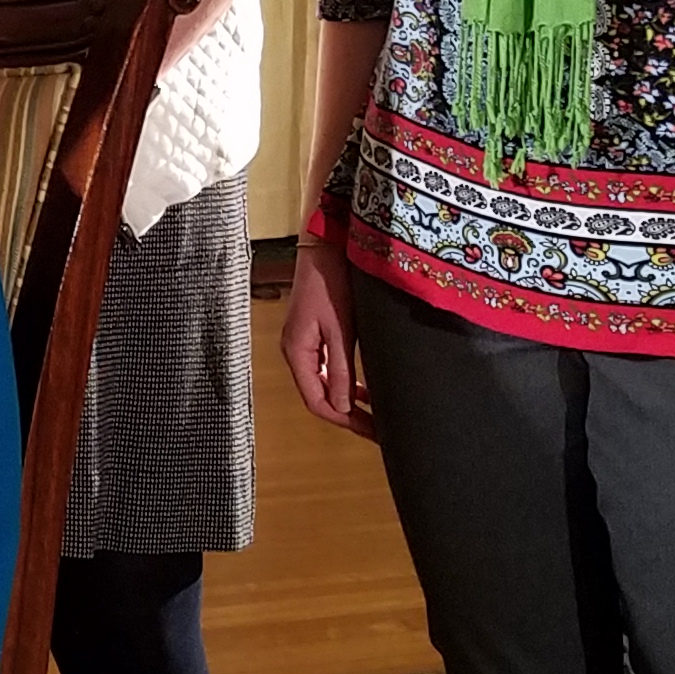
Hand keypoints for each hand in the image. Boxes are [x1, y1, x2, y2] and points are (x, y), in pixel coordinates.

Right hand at [280, 241, 370, 437]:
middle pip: (319, 397)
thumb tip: (343, 407)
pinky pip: (327, 369)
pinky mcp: (314, 332)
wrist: (326, 243)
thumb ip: (341, 368)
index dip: (345, 420)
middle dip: (348, 415)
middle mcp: (296, 351)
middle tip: (377, 428)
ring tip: (374, 412)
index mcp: (297, 352)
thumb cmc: (331, 280)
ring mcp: (304, 342)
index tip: (372, 431)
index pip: (317, 402)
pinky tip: (364, 387)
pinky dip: (345, 382)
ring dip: (347, 400)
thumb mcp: (341, 328)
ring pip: (324, 385)